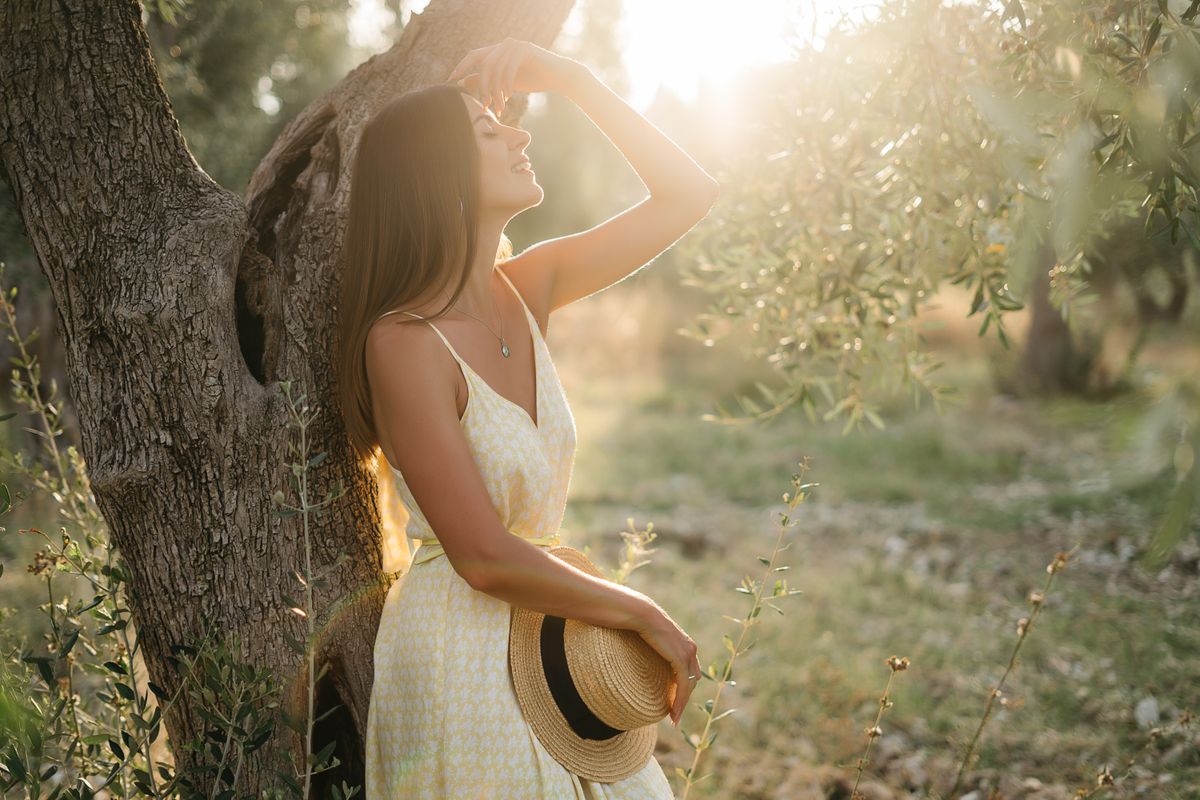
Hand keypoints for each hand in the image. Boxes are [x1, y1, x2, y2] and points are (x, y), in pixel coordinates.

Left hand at [446, 38, 579, 116]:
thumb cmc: (533, 79)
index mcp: (498, 50)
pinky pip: (508, 69)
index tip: (451, 81)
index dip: (461, 67)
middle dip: (481, 86)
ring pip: (495, 68)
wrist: (558, 77)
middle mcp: (504, 45)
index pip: (474, 56)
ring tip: (500, 106)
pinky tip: (510, 96)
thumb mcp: (506, 83)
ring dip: (496, 90)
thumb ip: (488, 81)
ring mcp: (514, 45)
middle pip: (483, 63)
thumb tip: (464, 82)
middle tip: (483, 104)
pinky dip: (507, 85)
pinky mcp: (524, 49)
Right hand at [634, 602, 700, 726]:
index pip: (688, 671)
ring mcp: (687, 653)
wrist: (639, 613)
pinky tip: (673, 711)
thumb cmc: (638, 623)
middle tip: (674, 714)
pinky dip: (680, 700)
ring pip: (689, 685)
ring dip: (682, 703)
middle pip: (691, 680)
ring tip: (673, 718)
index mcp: (684, 643)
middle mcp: (690, 648)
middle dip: (683, 698)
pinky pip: (683, 685)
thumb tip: (642, 652)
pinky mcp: (681, 658)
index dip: (682, 687)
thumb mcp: (649, 638)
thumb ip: (652, 647)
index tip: (673, 701)